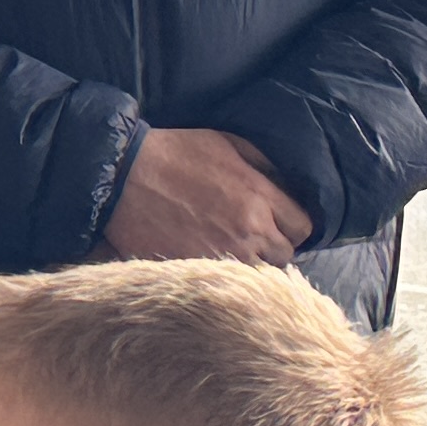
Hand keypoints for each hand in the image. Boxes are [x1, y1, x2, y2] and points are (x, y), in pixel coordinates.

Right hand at [101, 128, 313, 265]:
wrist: (124, 177)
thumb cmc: (176, 153)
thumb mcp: (227, 142)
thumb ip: (263, 162)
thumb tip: (286, 182)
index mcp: (259, 196)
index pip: (303, 227)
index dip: (293, 225)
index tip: (279, 223)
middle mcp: (248, 231)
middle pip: (284, 256)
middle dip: (274, 247)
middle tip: (256, 239)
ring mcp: (222, 255)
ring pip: (258, 276)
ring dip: (251, 265)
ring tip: (234, 254)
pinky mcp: (196, 270)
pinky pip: (225, 283)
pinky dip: (222, 276)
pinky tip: (212, 261)